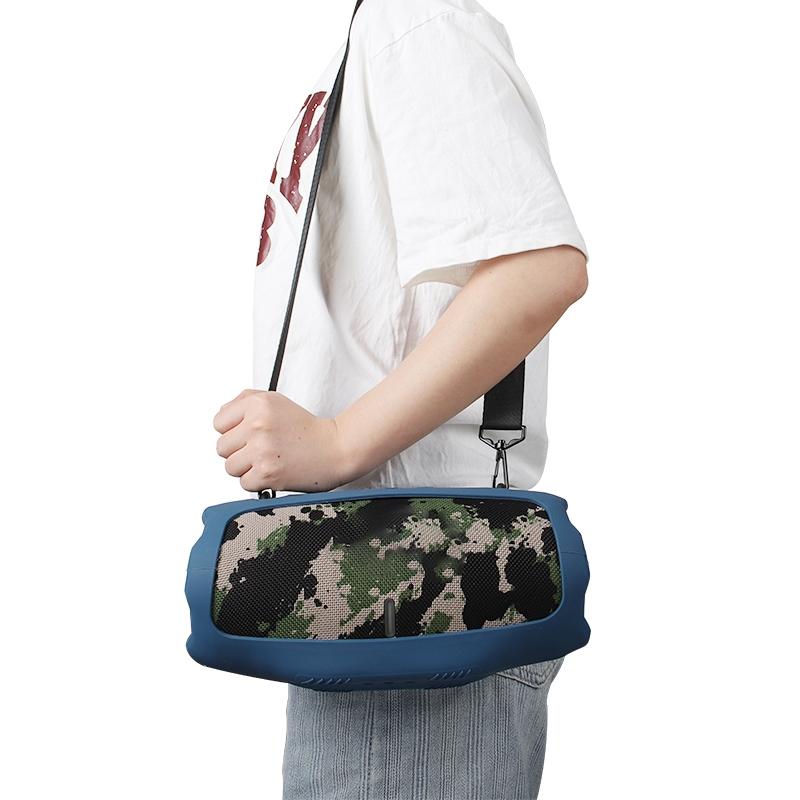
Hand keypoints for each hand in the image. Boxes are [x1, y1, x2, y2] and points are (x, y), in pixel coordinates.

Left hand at [213, 389, 352, 492]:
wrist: (336, 448)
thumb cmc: (308, 429)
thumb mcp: (276, 401)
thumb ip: (245, 401)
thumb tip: (223, 414)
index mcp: (257, 404)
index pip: (218, 422)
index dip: (232, 431)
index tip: (247, 435)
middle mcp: (257, 425)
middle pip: (222, 448)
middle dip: (239, 451)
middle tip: (261, 449)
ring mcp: (261, 450)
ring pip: (230, 467)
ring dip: (247, 468)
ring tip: (268, 460)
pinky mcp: (267, 474)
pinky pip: (244, 484)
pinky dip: (258, 482)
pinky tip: (274, 471)